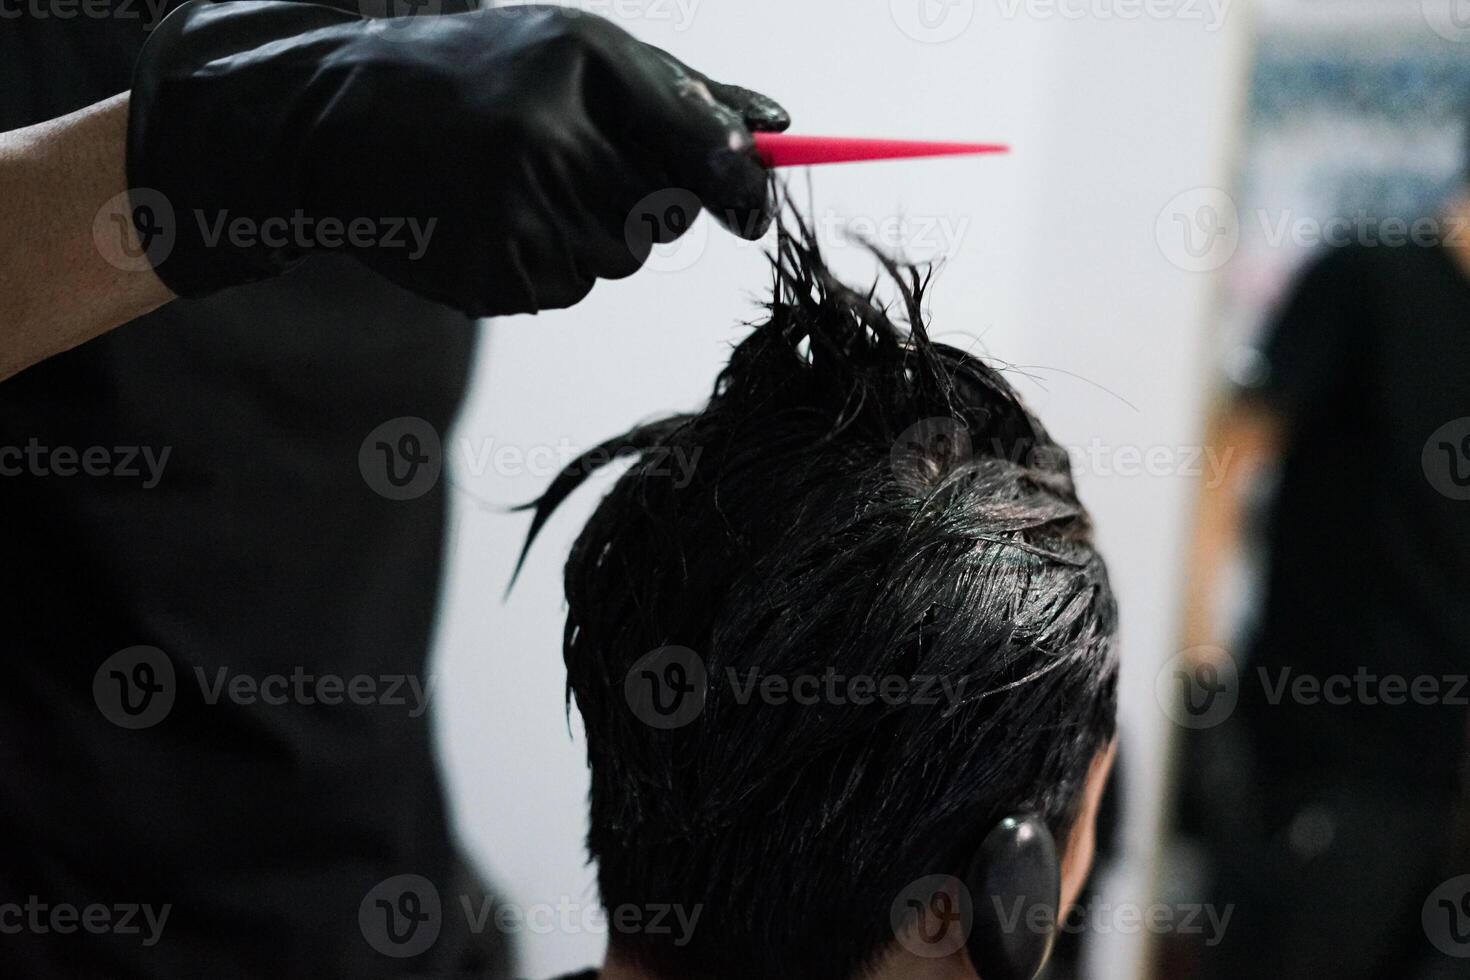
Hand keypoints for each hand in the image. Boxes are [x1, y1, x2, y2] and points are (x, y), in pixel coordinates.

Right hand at [127, 1, 790, 314]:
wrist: (336, 119)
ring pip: (616, 257)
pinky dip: (545, 262)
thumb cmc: (478, 76)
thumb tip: (780, 125)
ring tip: (517, 184)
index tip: (754, 212)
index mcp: (576, 62)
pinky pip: (565, 287)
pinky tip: (491, 220)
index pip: (698, 139)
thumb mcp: (575, 56)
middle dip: (639, 197)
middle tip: (568, 160)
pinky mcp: (490, 273)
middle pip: (663, 214)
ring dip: (589, 233)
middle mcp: (546, 137)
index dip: (741, 184)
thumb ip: (679, 92)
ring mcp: (513, 213)